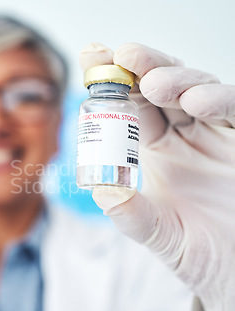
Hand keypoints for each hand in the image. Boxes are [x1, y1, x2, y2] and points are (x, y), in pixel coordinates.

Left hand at [79, 43, 234, 310]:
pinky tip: (197, 101)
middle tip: (119, 56)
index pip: (130, 107)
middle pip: (160, 89)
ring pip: (197, 90)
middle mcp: (185, 134)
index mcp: (155, 149)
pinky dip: (219, 100)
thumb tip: (102, 191)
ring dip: (175, 80)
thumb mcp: (160, 237)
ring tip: (153, 84)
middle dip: (140, 68)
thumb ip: (132, 216)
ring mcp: (218, 134)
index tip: (90, 58)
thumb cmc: (200, 254)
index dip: (112, 83)